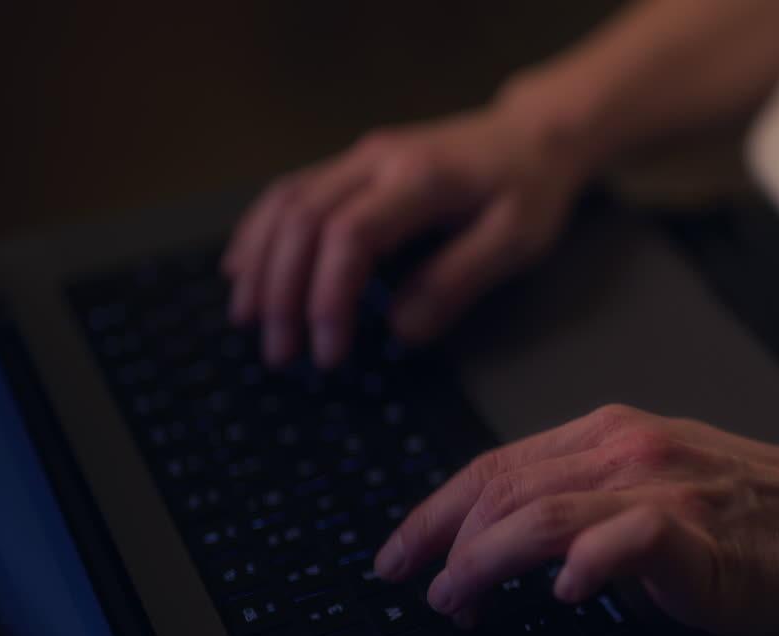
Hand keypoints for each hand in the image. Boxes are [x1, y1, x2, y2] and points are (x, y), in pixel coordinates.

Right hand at [221, 100, 588, 366]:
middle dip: (282, 292)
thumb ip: (457, 283)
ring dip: (260, 263)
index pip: (349, 236)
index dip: (328, 298)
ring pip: (285, 202)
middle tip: (280, 354)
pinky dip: (260, 232)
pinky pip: (290, 192)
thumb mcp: (516, 242)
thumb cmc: (531, 191)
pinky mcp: (352, 164)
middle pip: (303, 219)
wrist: (533, 137)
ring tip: (248, 320)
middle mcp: (377, 159)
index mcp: (421, 179)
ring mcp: (359, 157)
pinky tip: (244, 269)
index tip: (330, 353)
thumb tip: (398, 330)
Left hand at [374, 404, 778, 635]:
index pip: (499, 466)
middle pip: (502, 485)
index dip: (436, 510)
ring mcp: (663, 487)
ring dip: (485, 560)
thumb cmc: (769, 518)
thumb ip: (595, 508)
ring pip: (541, 510)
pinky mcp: (700, 532)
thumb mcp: (665, 492)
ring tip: (459, 601)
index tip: (399, 553)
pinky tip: (563, 593)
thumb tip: (527, 554)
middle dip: (439, 539)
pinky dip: (582, 563)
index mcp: (614, 437)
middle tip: (413, 586)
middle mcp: (629, 450)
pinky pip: (624, 540)